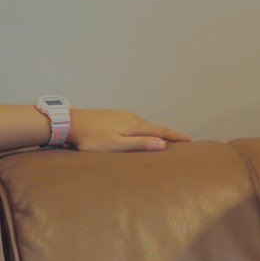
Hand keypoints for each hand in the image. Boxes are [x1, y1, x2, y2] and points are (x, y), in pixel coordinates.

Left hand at [68, 108, 191, 151]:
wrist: (68, 123)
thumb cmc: (90, 138)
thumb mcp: (116, 145)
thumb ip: (139, 144)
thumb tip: (163, 144)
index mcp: (134, 125)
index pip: (161, 131)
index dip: (175, 136)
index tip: (189, 139)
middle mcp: (131, 117)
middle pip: (154, 126)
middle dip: (167, 133)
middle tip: (180, 139)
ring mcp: (121, 115)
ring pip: (143, 124)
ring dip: (154, 131)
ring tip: (161, 138)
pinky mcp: (112, 116)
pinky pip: (133, 122)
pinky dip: (141, 128)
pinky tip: (137, 133)